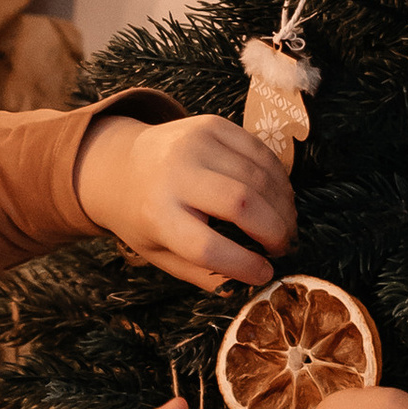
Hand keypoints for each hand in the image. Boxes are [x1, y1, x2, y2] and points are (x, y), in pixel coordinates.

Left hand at [76, 111, 294, 290]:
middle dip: (274, 230)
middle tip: (284, 247)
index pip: (205, 246)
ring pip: (257, 175)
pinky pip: (260, 151)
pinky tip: (279, 197)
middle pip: (240, 202)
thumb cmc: (146, 216)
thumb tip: (250, 284)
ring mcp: (195, 143)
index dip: (243, 264)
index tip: (265, 273)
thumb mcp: (160, 253)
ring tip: (286, 225)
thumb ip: (202, 274)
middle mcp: (174, 174)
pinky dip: (278, 178)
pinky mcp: (212, 124)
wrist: (122, 163)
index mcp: (157, 215)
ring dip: (282, 205)